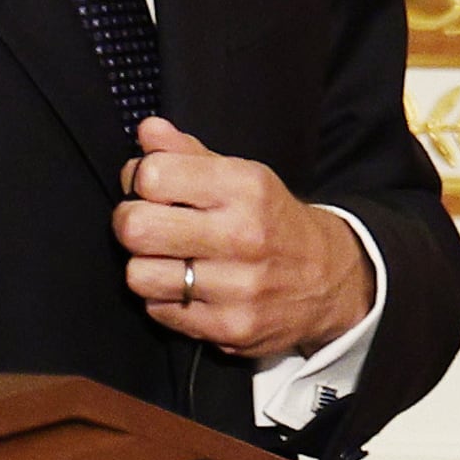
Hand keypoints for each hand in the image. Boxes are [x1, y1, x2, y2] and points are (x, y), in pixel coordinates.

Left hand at [115, 117, 371, 359]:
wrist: (330, 279)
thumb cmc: (272, 220)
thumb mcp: (243, 175)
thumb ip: (189, 152)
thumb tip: (147, 130)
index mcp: (245, 188)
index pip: (153, 175)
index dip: (139, 178)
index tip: (148, 186)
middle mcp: (242, 236)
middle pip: (136, 228)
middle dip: (128, 222)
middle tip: (143, 223)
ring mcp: (236, 288)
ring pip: (139, 275)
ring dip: (143, 265)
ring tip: (165, 258)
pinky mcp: (229, 329)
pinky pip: (158, 311)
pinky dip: (163, 298)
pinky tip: (185, 287)